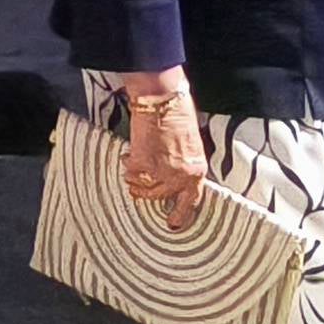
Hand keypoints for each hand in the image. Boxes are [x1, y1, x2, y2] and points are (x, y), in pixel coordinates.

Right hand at [122, 91, 209, 230]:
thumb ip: (185, 162)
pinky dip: (127, 164)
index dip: (182, 214)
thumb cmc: (179, 113)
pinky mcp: (141, 164)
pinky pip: (130, 172)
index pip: (191, 200)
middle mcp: (179, 176)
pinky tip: (129, 153)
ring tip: (133, 167)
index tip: (174, 223)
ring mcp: (159, 172)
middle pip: (161, 197)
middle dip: (148, 196)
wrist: (162, 99)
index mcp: (196, 170)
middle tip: (138, 195)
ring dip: (135, 180)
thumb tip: (175, 171)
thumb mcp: (192, 143)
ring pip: (142, 187)